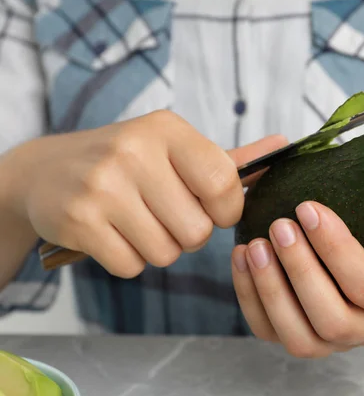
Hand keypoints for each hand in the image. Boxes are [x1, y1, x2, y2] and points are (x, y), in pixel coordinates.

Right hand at [7, 110, 286, 277]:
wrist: (48, 171)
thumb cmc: (128, 163)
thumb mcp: (175, 149)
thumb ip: (230, 158)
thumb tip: (285, 147)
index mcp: (168, 130)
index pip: (225, 184)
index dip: (226, 210)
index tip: (212, 208)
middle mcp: (135, 152)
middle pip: (197, 231)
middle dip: (187, 234)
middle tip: (165, 214)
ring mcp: (103, 185)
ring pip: (166, 253)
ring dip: (158, 247)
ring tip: (138, 221)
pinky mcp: (79, 219)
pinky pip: (131, 266)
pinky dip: (129, 259)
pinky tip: (114, 233)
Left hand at [231, 198, 363, 357]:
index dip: (336, 250)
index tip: (308, 208)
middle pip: (332, 320)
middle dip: (301, 271)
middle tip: (280, 226)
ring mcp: (334, 342)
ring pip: (299, 337)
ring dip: (271, 291)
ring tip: (254, 246)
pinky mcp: (302, 336)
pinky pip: (270, 332)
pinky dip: (250, 298)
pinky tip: (241, 258)